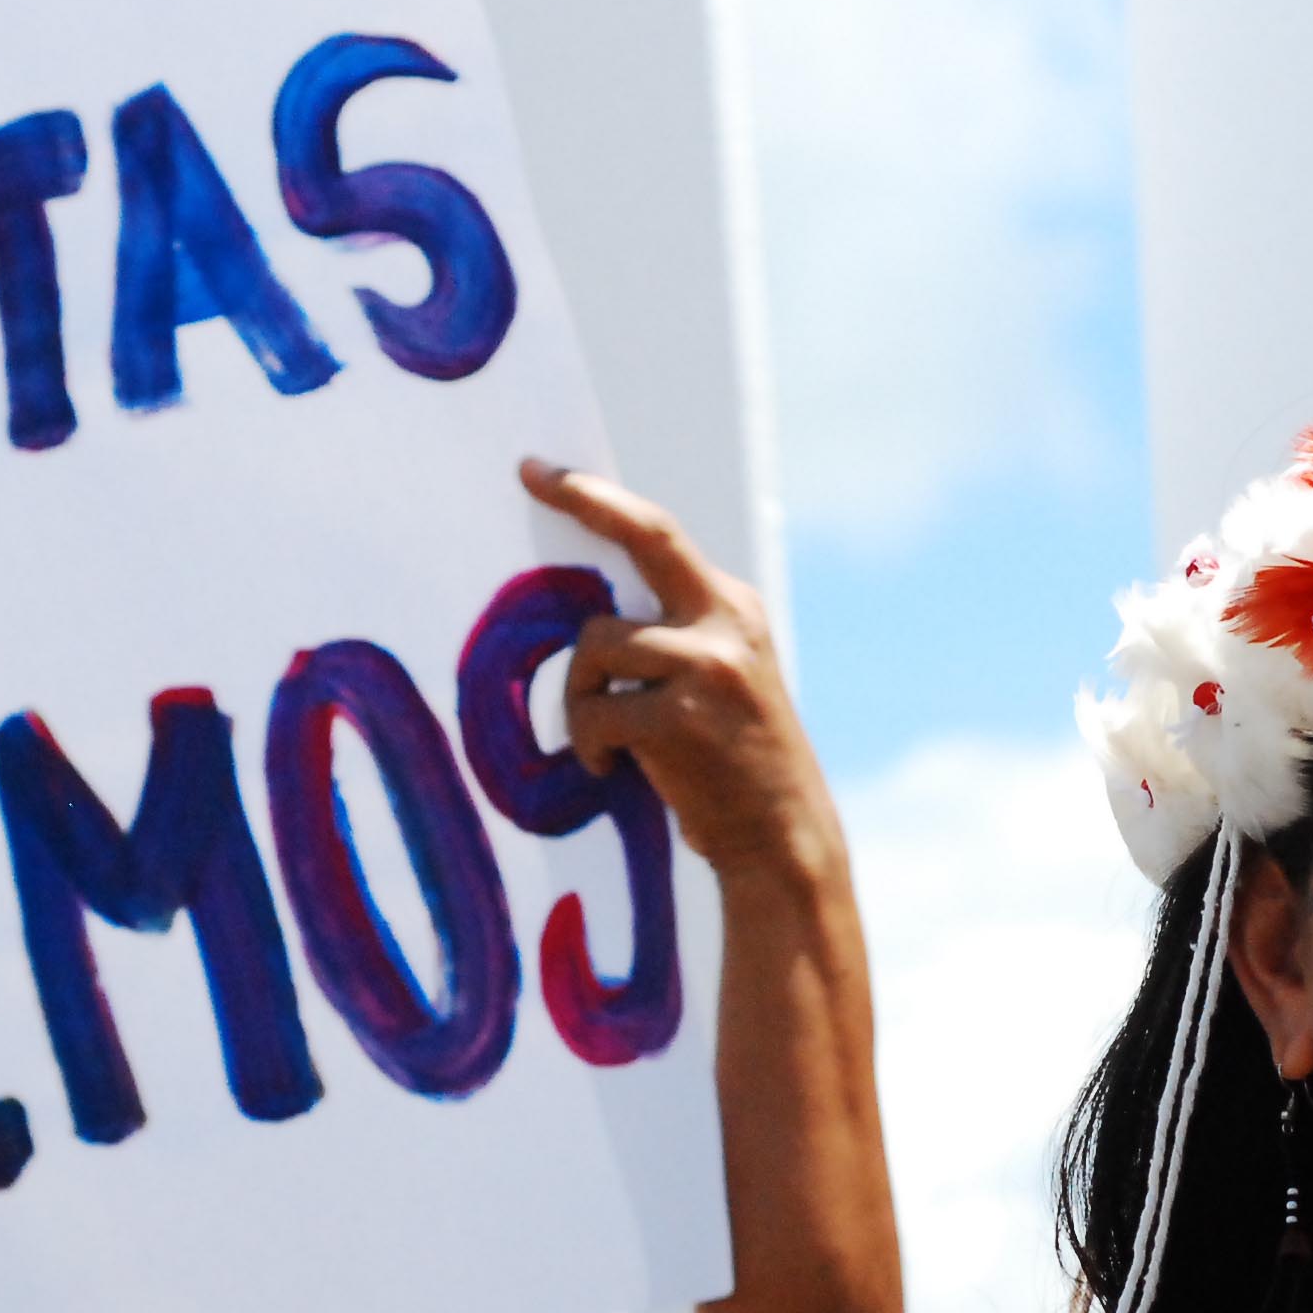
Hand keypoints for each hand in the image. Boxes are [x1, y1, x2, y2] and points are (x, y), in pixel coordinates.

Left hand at [523, 460, 843, 888]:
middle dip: (585, 499)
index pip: (659, 533)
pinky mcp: (679, 716)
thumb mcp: (718, 682)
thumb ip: (671, 639)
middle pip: (645, 536)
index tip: (543, 473)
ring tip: (602, 742)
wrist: (783, 839)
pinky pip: (594, 712)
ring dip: (578, 697)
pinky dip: (588, 745)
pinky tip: (611, 771)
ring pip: (594, 646)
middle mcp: (725, 622)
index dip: (598, 498)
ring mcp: (706, 666)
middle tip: (530, 475)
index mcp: (733, 608)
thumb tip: (585, 613)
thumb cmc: (734, 767)